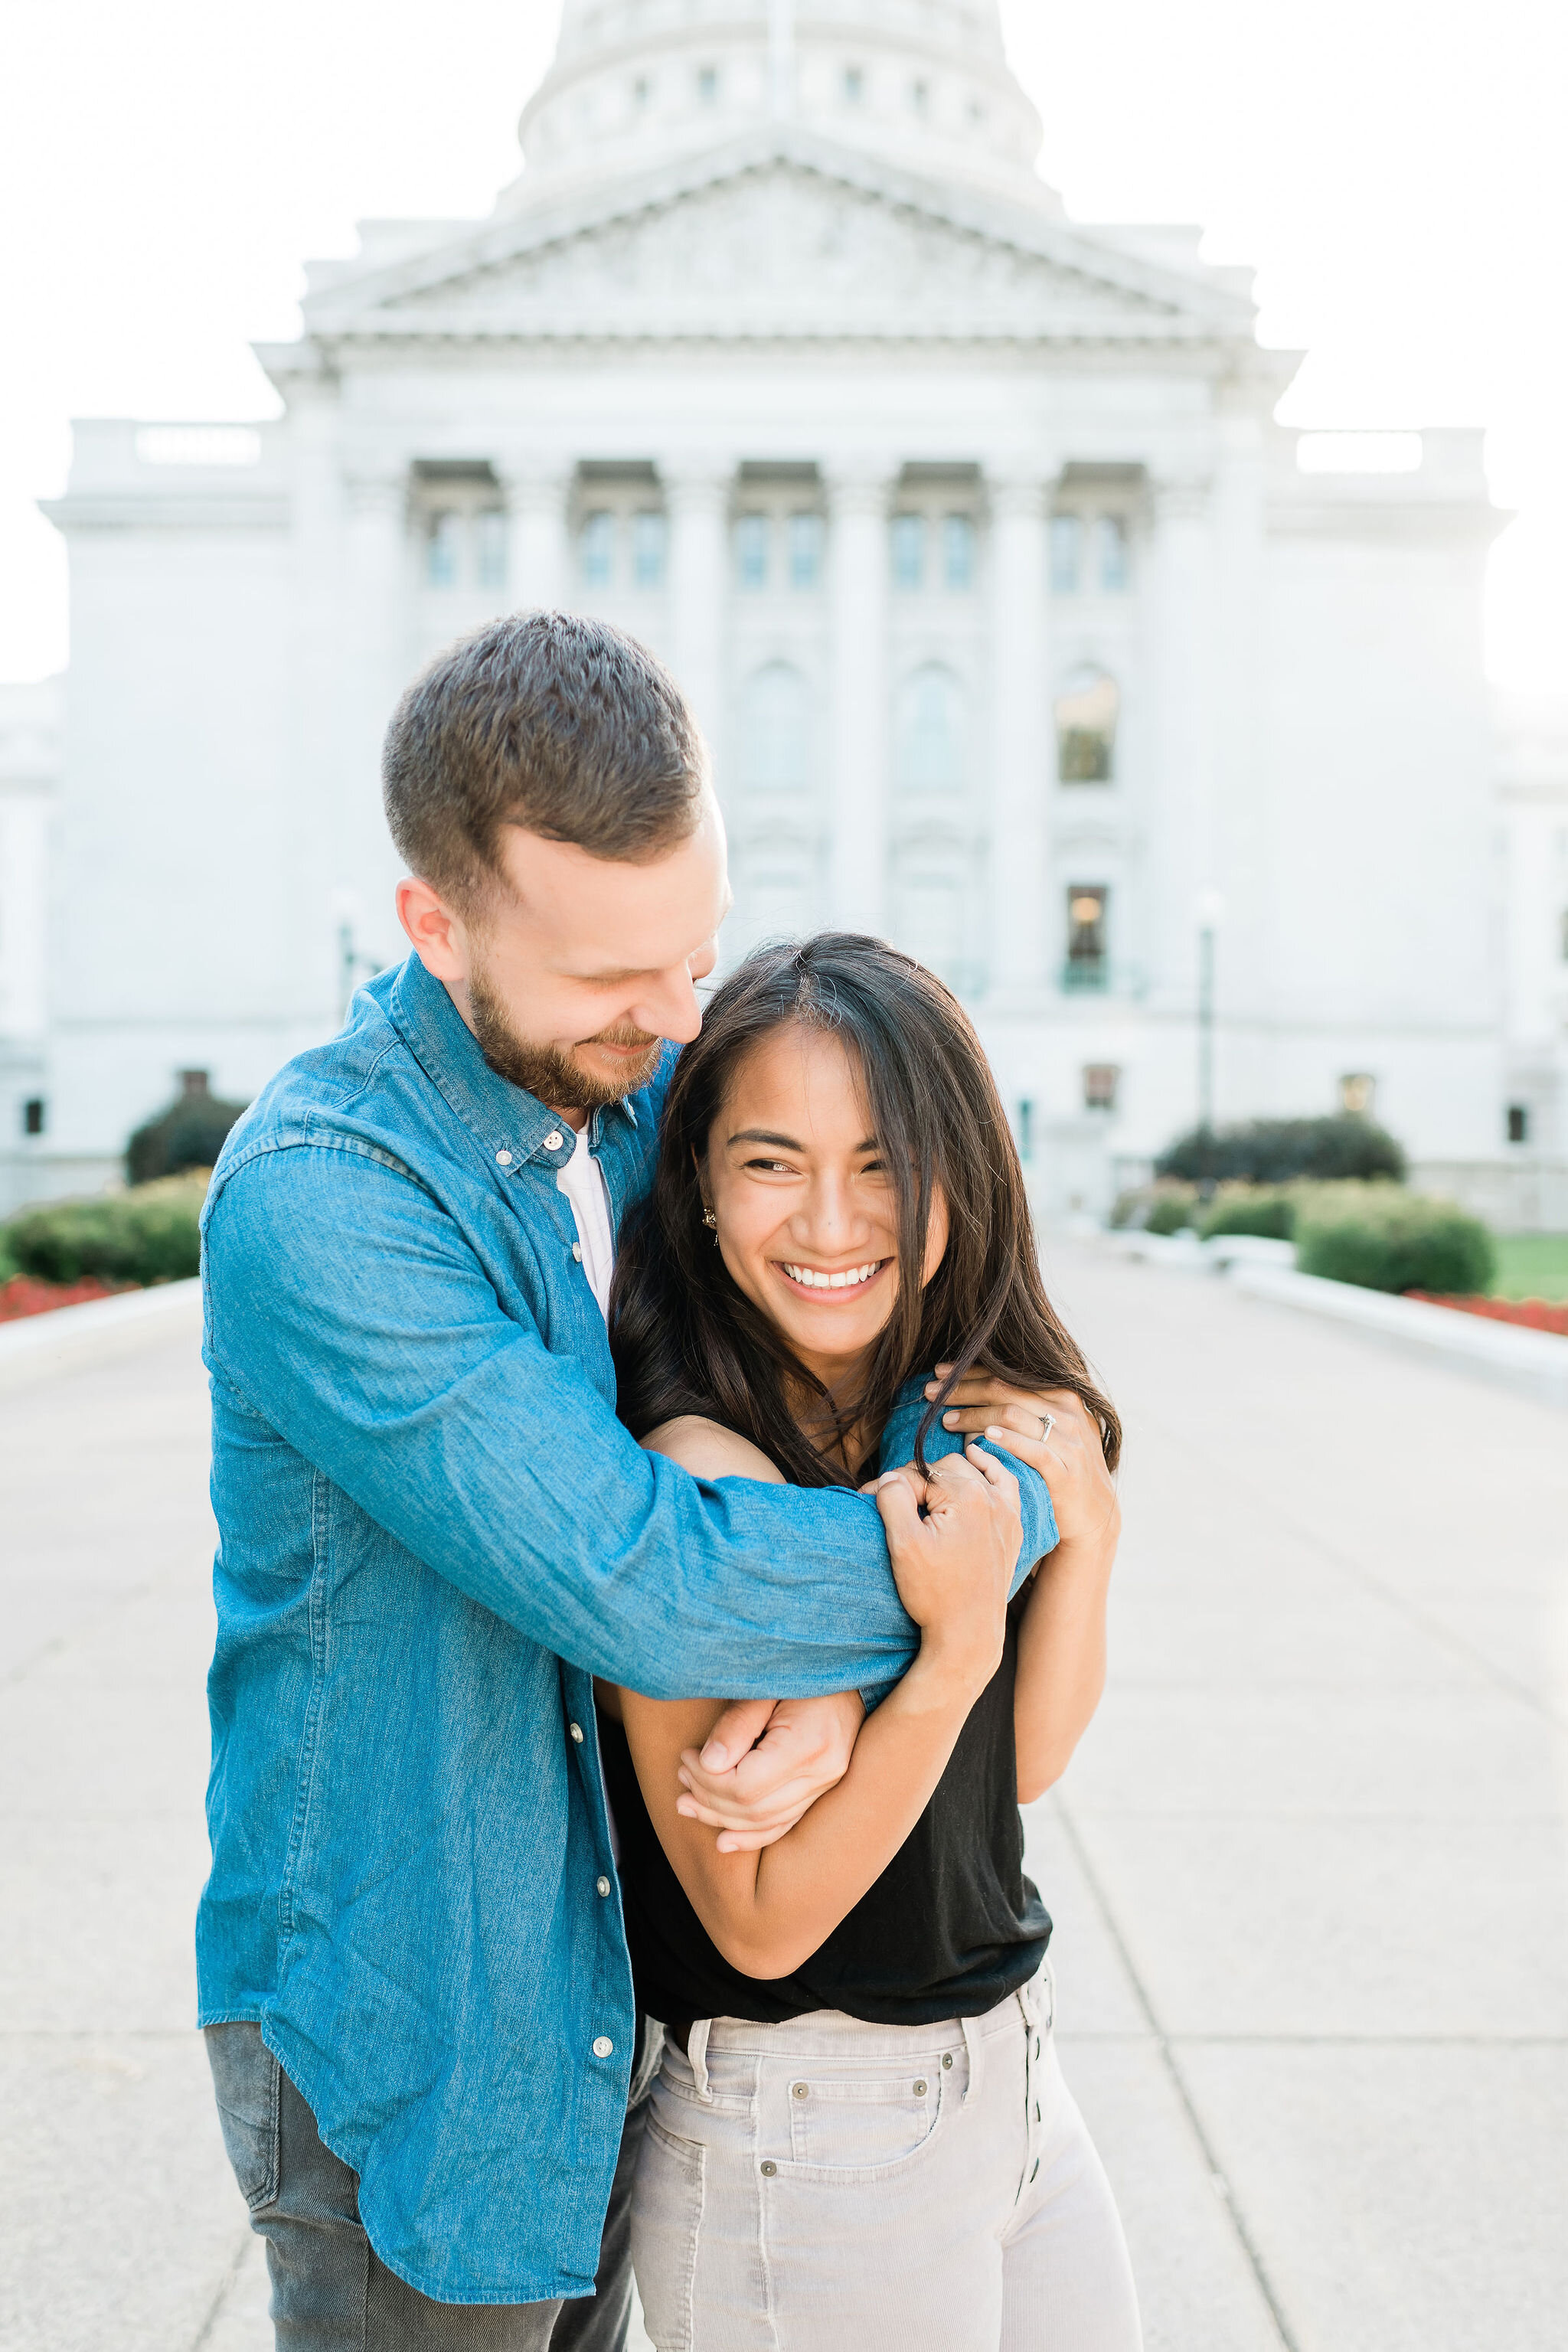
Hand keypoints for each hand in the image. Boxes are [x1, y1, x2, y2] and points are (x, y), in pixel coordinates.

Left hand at [675, 1689, 865, 1853]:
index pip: (745, 1786)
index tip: (688, 1758)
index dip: (708, 1780)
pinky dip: (752, 1836)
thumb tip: (708, 1764)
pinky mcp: (822, 1791)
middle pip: (753, 1809)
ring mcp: (826, 1786)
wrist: (850, 1675)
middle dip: (709, 1799)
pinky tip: (723, 1840)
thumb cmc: (802, 1673)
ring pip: (766, 1822)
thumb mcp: (765, 1688)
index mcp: (809, 1744)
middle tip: (682, 1777)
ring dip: (722, 1818)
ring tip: (689, 1803)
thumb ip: (737, 1724)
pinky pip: (784, 1824)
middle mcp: (822, 1773)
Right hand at [874, 1444, 1017, 1692]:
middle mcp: (992, 1497)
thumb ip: (894, 1499)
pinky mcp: (1012, 1527)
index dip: (889, 1487)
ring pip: (974, 1470)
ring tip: (926, 1485)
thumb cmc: (935, 1592)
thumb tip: (890, 1476)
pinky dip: (991, 1469)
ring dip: (950, 1473)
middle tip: (897, 1505)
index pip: (917, 1474)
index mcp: (965, 1496)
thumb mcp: (904, 1544)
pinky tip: (978, 1461)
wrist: (968, 1633)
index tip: (869, 1500)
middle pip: (944, 1467)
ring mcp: (1006, 1512)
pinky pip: (1005, 1483)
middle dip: (918, 1480)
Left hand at [928, 1368, 1117, 1557]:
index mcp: (1062, 1395)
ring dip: (974, 1415)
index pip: (1009, 1374)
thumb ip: (1024, 1409)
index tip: (941, 1373)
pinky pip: (1034, 1450)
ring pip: (1013, 1415)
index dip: (971, 1371)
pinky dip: (1008, 1440)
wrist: (1093, 1512)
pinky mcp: (1067, 1470)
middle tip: (931, 1392)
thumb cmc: (1061, 1467)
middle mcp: (1068, 1412)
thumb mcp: (1052, 1430)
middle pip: (1005, 1390)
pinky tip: (984, 1437)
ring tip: (946, 1419)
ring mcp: (1069, 1440)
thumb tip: (976, 1389)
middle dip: (963, 1389)